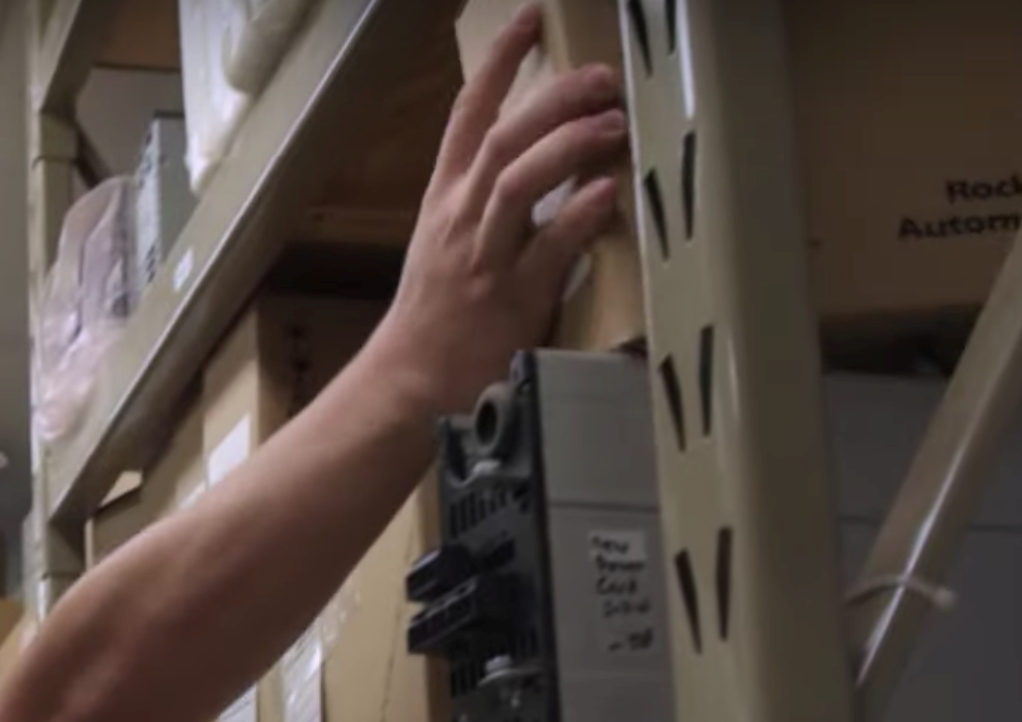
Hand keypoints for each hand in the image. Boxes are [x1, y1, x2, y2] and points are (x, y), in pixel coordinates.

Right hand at [370, 2, 629, 415]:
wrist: (409, 385)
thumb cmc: (436, 319)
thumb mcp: (449, 246)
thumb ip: (489, 206)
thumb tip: (546, 169)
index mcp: (444, 200)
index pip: (468, 115)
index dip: (499, 62)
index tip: (529, 17)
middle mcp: (460, 218)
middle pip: (502, 137)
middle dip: (552, 98)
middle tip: (600, 76)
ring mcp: (483, 257)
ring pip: (518, 181)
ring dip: (567, 144)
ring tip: (612, 121)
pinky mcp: (511, 299)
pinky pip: (547, 249)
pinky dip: (578, 217)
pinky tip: (606, 193)